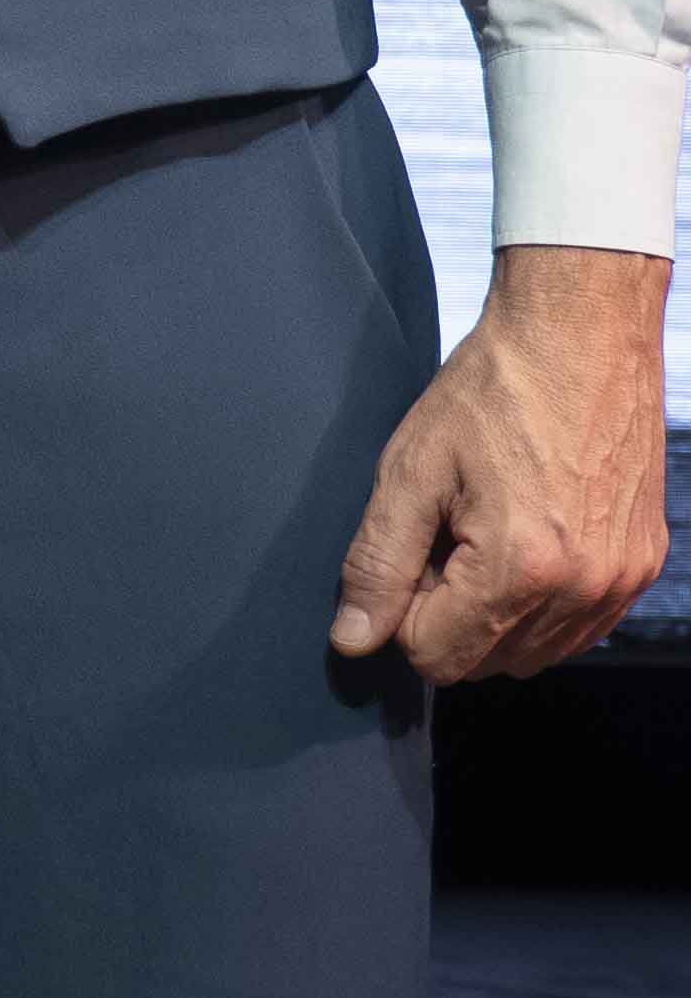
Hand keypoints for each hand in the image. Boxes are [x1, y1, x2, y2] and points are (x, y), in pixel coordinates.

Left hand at [331, 243, 672, 682]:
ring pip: (536, 652)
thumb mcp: (410, 470)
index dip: (403, 610)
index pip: (437, 655)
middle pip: (487, 662)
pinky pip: (580, 626)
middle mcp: (585, 590)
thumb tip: (353, 640)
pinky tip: (524, 535)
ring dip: (494, 613)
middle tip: (445, 534)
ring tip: (483, 529)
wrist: (580, 335)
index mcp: (522, 569)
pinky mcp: (643, 566)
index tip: (410, 549)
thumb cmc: (491, 392)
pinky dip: (541, 602)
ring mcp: (623, 582)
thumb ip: (379, 563)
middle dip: (448, 613)